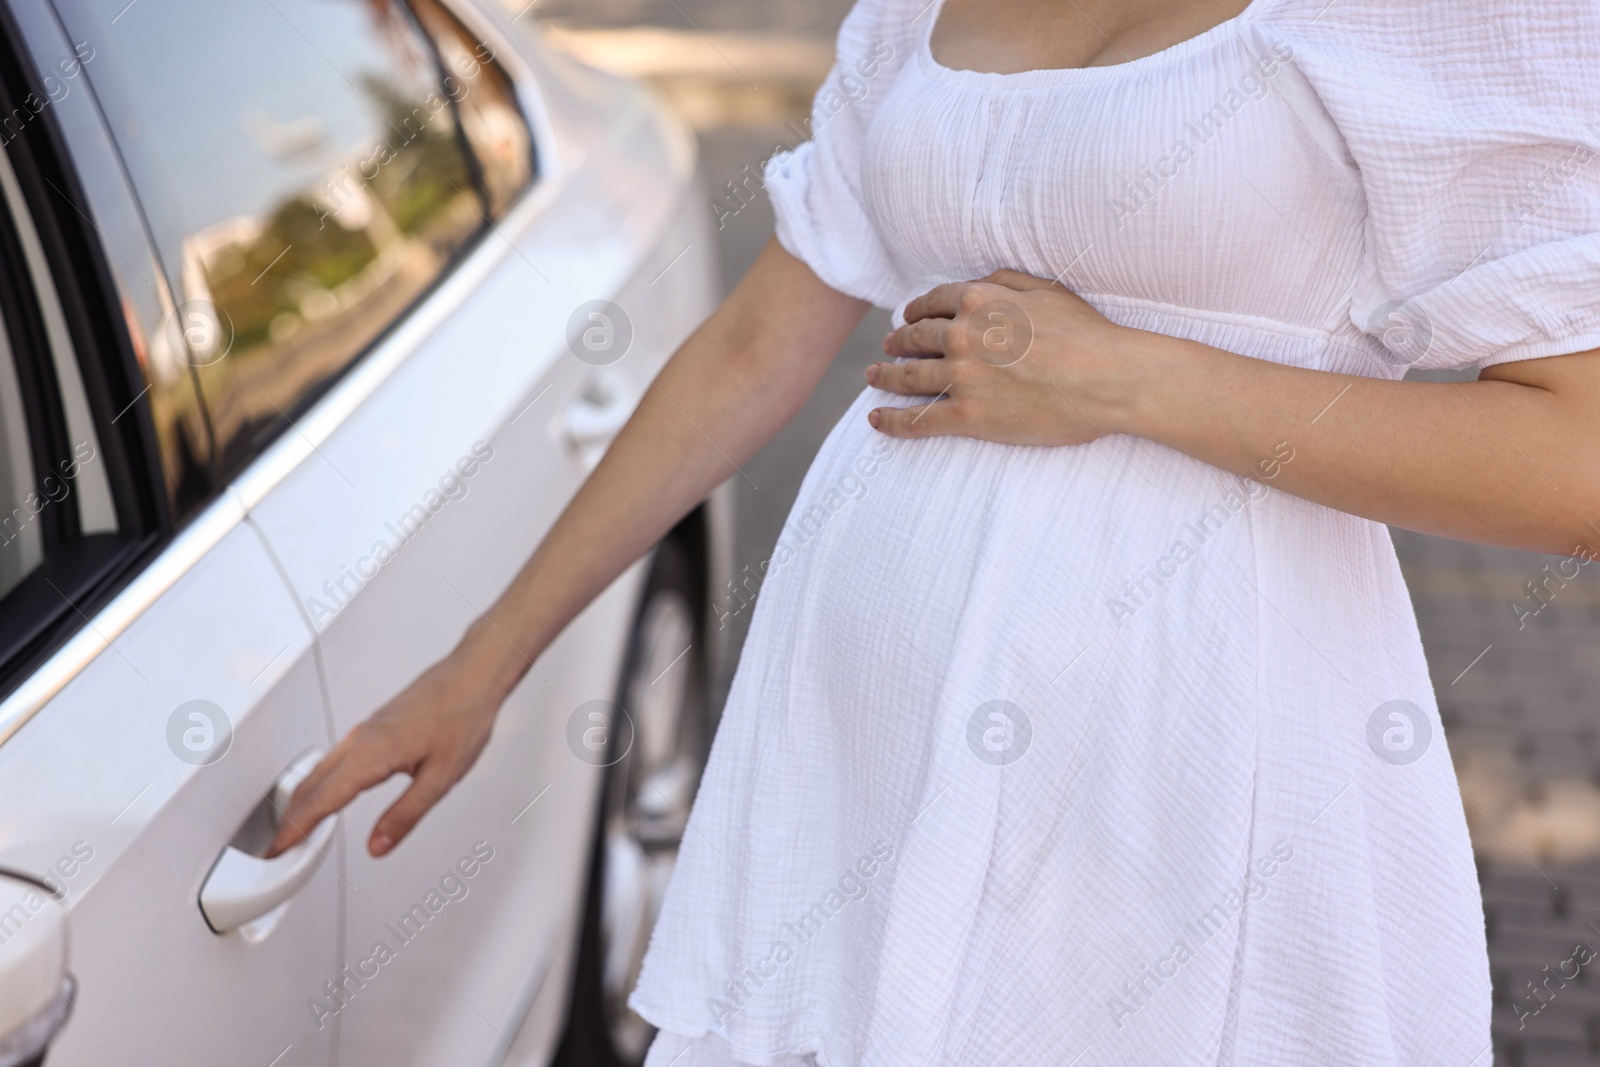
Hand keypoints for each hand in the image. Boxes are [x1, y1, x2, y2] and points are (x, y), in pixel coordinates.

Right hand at [266, 632, 509, 858]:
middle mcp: (360, 739)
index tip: (278, 851)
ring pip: (318, 770)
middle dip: (290, 820)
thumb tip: (378, 846)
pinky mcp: (371, 727)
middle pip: (310, 786)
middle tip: (278, 849)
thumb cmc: (463, 716)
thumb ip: (405, 815)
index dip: (297, 830)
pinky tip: (325, 793)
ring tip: (294, 829)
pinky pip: (332, 758)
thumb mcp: (441, 778)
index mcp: (372, 753)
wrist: (473, 676)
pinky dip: (318, 782)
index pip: (322, 800)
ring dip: (301, 801)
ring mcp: (363, 731)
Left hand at [866, 270, 1146, 443]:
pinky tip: (875, 420)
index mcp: (979, 300)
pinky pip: (918, 420)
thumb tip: (975, 283)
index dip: (916, 312)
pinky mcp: (967, 416)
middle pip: (915, 339)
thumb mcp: (1046, 290)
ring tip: (874, 377)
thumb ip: (1004, 281)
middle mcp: (962, 335)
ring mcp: (961, 377)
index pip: (933, 304)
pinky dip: (891, 421)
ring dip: (885, 377)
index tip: (908, 318)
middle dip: (897, 342)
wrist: (1107, 380)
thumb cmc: (1086, 334)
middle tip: (888, 348)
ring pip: (907, 377)